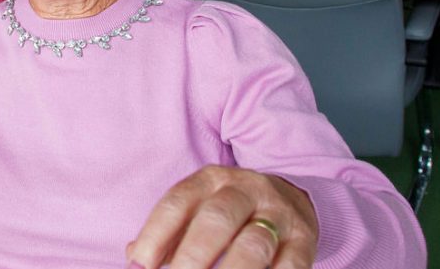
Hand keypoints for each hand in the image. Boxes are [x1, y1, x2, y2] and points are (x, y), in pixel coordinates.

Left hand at [126, 165, 317, 268]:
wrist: (292, 198)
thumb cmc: (229, 213)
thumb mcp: (197, 209)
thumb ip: (167, 234)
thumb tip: (135, 259)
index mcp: (210, 179)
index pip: (177, 202)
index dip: (155, 236)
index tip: (139, 266)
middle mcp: (245, 190)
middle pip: (216, 220)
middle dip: (192, 256)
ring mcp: (278, 214)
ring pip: (253, 244)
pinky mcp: (304, 241)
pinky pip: (290, 264)